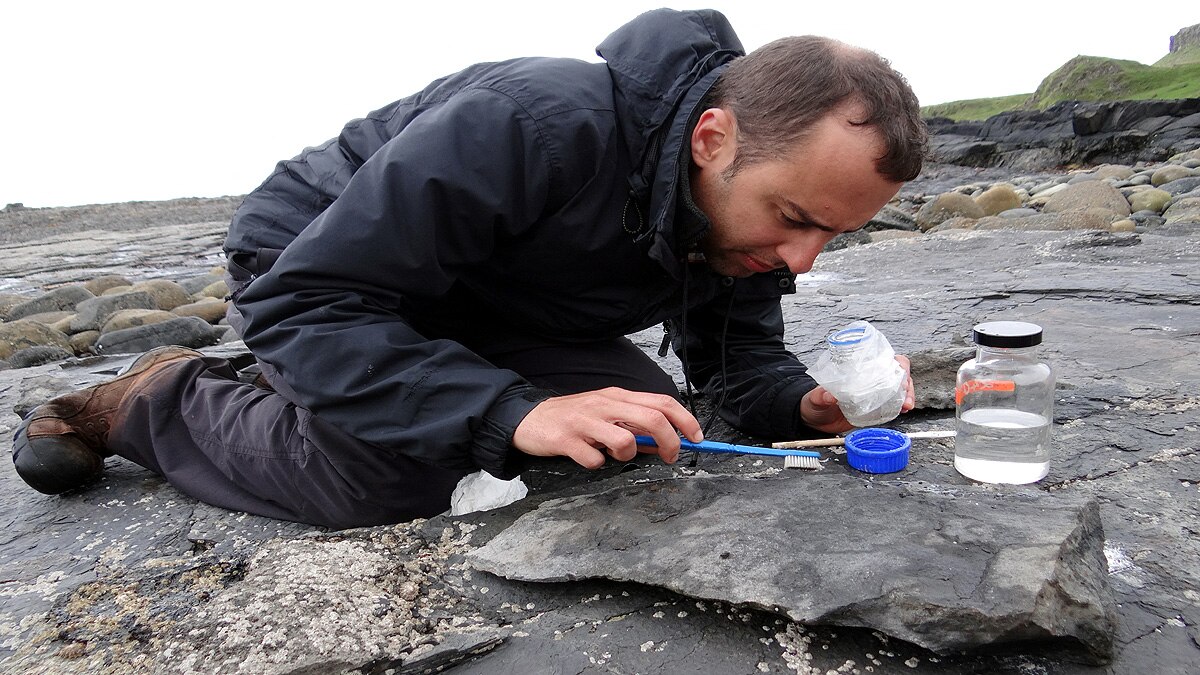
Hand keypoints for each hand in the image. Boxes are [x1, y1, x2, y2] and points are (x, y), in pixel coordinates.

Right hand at [512, 387, 702, 468]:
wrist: (528, 419)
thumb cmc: (572, 419)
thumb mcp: (606, 416)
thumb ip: (635, 428)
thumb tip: (665, 444)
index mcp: (617, 397)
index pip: (662, 402)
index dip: (685, 420)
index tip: (697, 438)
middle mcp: (604, 405)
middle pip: (652, 418)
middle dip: (671, 442)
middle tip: (670, 457)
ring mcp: (585, 421)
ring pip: (625, 441)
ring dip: (627, 456)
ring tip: (612, 454)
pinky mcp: (567, 439)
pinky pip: (594, 460)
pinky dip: (595, 464)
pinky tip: (586, 457)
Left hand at [800, 355, 914, 432]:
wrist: (813, 419)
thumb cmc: (814, 402)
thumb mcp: (815, 398)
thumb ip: (820, 395)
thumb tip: (829, 396)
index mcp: (858, 369)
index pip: (884, 359)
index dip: (897, 364)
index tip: (900, 374)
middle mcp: (870, 379)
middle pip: (897, 374)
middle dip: (907, 383)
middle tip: (906, 399)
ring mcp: (874, 394)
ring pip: (899, 390)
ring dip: (907, 396)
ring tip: (907, 407)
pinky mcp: (874, 410)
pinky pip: (893, 406)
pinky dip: (900, 408)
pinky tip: (903, 412)